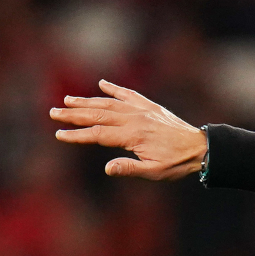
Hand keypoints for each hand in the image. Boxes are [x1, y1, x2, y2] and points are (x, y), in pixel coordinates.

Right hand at [50, 79, 207, 180]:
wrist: (200, 147)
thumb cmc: (177, 163)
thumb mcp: (154, 172)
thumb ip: (129, 168)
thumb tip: (107, 168)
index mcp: (132, 136)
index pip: (97, 135)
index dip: (77, 135)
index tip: (59, 135)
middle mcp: (134, 119)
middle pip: (98, 115)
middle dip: (74, 114)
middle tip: (53, 112)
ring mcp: (142, 110)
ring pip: (109, 103)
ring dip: (87, 101)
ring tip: (68, 100)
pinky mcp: (150, 106)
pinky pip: (129, 94)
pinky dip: (115, 88)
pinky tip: (102, 83)